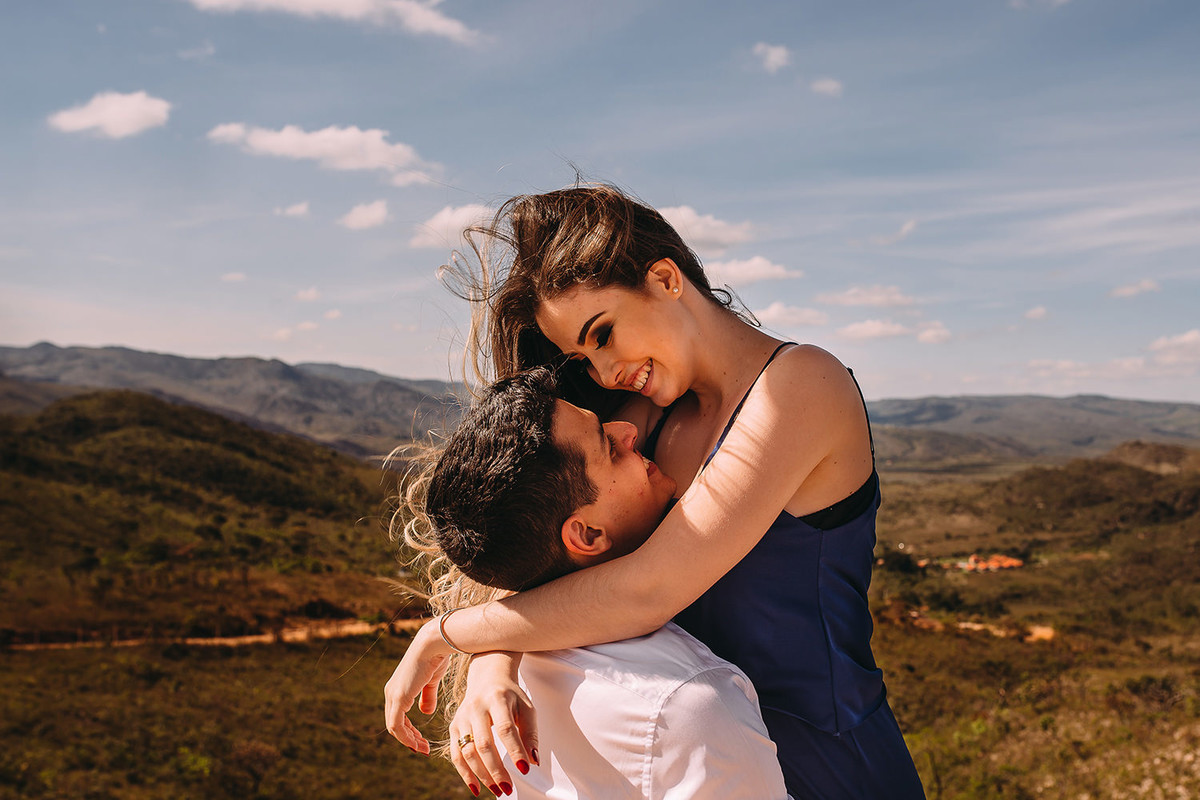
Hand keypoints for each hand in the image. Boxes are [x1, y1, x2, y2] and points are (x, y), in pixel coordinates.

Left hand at [383, 620, 452, 752]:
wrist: (434, 645)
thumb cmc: (435, 658)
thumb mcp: (431, 681)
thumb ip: (427, 697)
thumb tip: (425, 712)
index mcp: (398, 688)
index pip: (398, 717)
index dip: (410, 731)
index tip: (422, 741)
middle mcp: (391, 693)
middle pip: (395, 724)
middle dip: (409, 739)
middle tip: (423, 748)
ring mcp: (393, 696)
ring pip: (395, 728)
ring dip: (409, 741)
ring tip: (423, 749)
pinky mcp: (398, 698)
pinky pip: (397, 725)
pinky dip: (406, 738)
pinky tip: (418, 743)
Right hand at [448, 653, 538, 797]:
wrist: (487, 678)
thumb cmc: (511, 697)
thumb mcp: (526, 708)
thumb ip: (530, 734)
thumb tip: (533, 762)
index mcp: (497, 699)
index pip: (505, 728)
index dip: (515, 750)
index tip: (525, 770)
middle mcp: (476, 708)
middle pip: (484, 744)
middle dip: (496, 770)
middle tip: (508, 789)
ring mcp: (462, 718)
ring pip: (468, 752)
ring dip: (482, 776)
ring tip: (498, 791)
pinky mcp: (454, 727)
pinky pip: (456, 755)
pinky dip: (465, 774)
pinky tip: (477, 789)